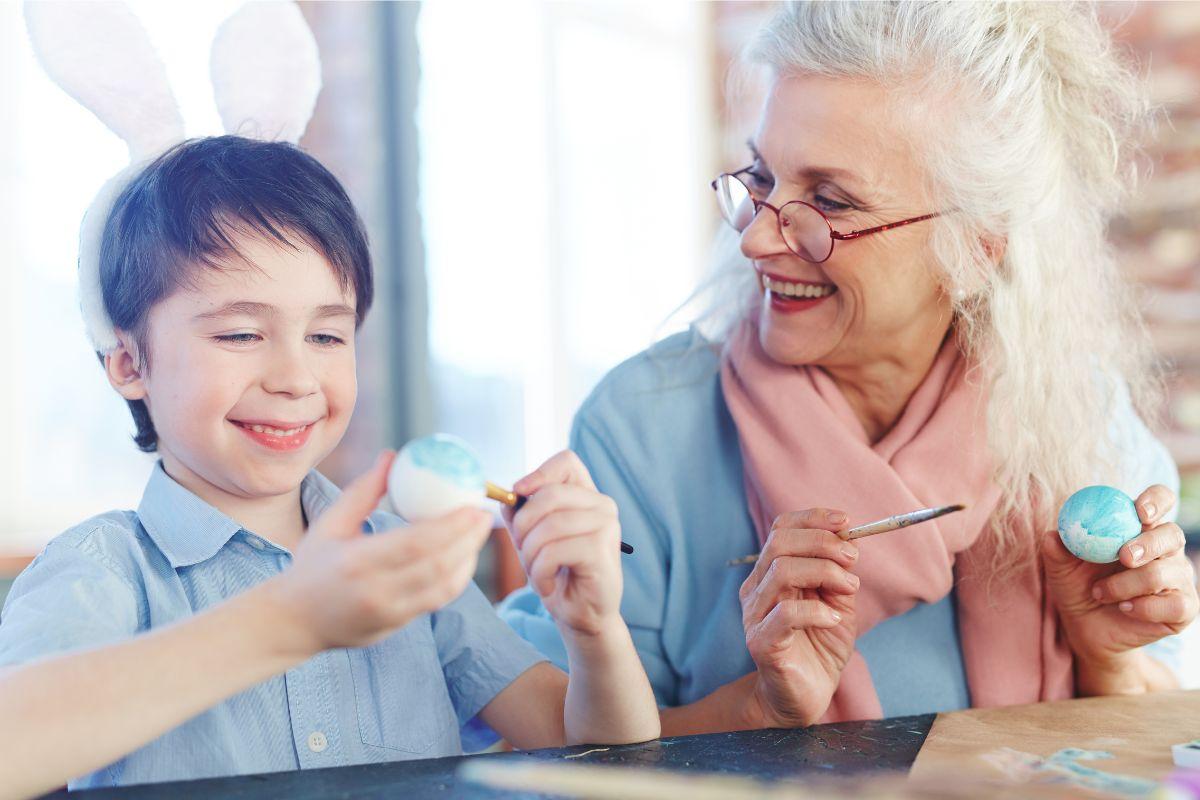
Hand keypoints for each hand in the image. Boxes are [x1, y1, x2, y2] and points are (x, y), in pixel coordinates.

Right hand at [266, 451, 493, 655]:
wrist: (294, 622)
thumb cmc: (311, 565)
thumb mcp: (329, 524)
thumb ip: (363, 491)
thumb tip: (392, 456)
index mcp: (357, 562)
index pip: (416, 543)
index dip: (452, 526)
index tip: (472, 506)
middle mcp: (376, 591)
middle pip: (438, 566)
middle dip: (469, 540)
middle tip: (485, 515)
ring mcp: (388, 614)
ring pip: (444, 589)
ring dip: (468, 560)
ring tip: (478, 534)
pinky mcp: (396, 626)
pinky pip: (436, 602)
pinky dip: (456, 579)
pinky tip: (463, 558)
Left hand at [504, 450, 622, 637]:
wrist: (581, 613)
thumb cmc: (558, 572)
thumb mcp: (532, 537)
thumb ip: (521, 512)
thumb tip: (506, 496)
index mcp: (586, 495)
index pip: (566, 462)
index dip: (539, 473)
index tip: (518, 494)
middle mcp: (602, 505)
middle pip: (549, 494)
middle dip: (524, 526)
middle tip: (523, 550)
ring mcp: (606, 526)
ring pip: (549, 526)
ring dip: (531, 555)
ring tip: (537, 572)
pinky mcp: (602, 550)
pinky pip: (555, 551)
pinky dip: (541, 571)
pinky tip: (547, 585)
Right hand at [739, 509, 858, 727]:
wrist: (805, 696)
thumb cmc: (819, 646)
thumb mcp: (837, 603)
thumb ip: (838, 574)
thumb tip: (849, 544)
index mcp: (770, 573)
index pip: (780, 529)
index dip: (812, 518)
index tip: (845, 522)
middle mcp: (756, 589)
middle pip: (779, 543)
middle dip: (822, 543)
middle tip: (852, 558)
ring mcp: (755, 615)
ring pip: (782, 571)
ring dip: (825, 572)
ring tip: (848, 588)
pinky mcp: (761, 643)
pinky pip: (785, 614)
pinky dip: (816, 610)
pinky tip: (834, 619)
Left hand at [1043, 484, 1197, 686]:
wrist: (1087, 628)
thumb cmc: (1077, 587)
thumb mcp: (1062, 568)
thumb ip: (1057, 550)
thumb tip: (1052, 536)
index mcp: (1139, 528)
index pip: (1160, 501)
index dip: (1156, 500)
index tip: (1139, 511)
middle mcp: (1165, 549)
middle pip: (1172, 534)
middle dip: (1147, 544)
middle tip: (1123, 556)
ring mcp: (1178, 578)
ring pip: (1166, 572)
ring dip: (1128, 584)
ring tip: (1100, 593)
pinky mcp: (1184, 608)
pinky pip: (1175, 604)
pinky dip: (1145, 607)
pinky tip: (1124, 608)